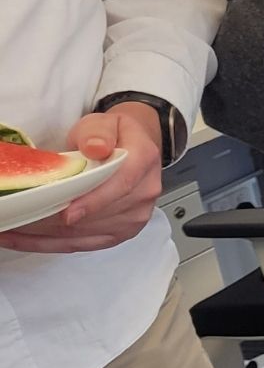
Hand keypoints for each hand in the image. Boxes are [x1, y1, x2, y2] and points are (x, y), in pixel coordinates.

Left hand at [0, 106, 162, 253]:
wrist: (132, 147)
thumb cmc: (114, 135)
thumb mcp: (105, 122)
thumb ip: (99, 132)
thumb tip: (96, 147)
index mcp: (143, 161)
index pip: (120, 185)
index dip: (93, 201)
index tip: (68, 214)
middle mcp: (144, 192)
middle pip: (100, 215)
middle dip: (59, 220)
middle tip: (21, 218)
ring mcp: (136, 216)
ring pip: (87, 233)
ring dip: (49, 235)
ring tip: (15, 230)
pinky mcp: (122, 232)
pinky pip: (85, 244)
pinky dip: (53, 244)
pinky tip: (28, 240)